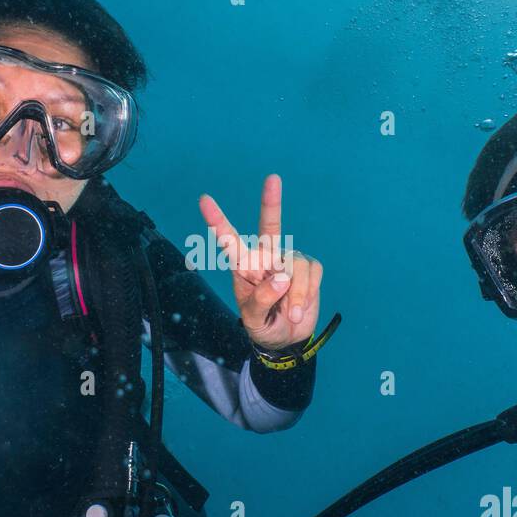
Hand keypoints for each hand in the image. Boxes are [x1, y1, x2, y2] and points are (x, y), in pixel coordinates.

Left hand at [199, 174, 322, 351]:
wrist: (287, 337)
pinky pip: (312, 274)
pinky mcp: (308, 268)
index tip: (204, 200)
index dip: (218, 221)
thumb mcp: (253, 319)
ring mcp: (288, 260)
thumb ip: (262, 299)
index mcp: (244, 266)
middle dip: (271, 203)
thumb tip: (281, 277)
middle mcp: (266, 257)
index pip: (229, 242)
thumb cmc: (262, 325)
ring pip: (296, 266)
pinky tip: (300, 306)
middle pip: (270, 227)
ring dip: (296, 295)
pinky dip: (308, 293)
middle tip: (272, 179)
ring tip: (290, 314)